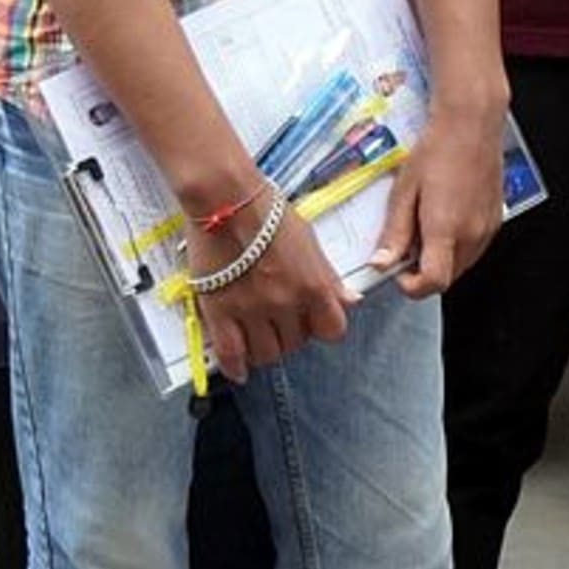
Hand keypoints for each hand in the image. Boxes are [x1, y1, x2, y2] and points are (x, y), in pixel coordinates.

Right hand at [193, 193, 357, 383]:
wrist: (224, 198)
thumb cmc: (267, 211)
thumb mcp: (309, 240)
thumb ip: (327, 276)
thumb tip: (350, 301)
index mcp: (313, 286)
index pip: (331, 331)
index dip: (321, 327)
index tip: (311, 321)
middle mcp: (285, 304)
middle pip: (295, 344)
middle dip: (289, 335)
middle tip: (277, 321)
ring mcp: (251, 310)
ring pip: (265, 353)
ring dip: (264, 349)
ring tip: (256, 336)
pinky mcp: (219, 310)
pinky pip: (229, 352)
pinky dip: (234, 366)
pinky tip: (238, 369)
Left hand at [372, 104, 505, 298]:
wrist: (470, 125)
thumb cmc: (436, 151)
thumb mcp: (403, 191)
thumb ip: (394, 232)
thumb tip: (381, 262)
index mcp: (446, 229)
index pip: (433, 282)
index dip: (411, 286)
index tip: (395, 273)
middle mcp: (472, 234)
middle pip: (447, 278)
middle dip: (422, 272)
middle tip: (402, 247)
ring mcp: (488, 229)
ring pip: (461, 266)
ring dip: (439, 260)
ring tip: (421, 228)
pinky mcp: (495, 221)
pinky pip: (473, 249)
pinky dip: (455, 246)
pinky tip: (440, 220)